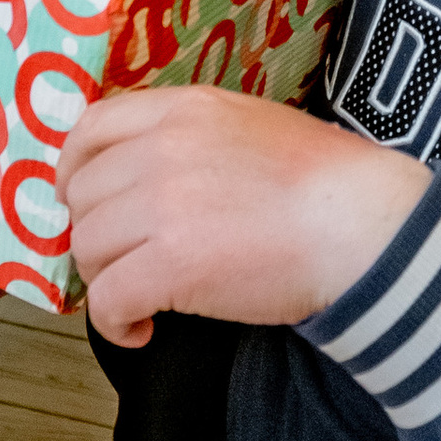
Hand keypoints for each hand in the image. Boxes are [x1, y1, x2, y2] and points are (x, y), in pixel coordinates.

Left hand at [59, 87, 424, 349]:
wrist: (364, 227)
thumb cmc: (324, 184)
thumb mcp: (250, 125)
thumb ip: (192, 136)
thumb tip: (144, 171)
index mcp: (184, 110)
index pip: (91, 127)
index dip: (75, 170)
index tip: (83, 201)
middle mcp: (164, 148)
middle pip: (83, 194)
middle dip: (95, 234)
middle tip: (126, 260)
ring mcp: (164, 204)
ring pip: (88, 246)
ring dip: (106, 279)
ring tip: (141, 298)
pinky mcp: (171, 263)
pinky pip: (107, 300)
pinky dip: (115, 324)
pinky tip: (142, 330)